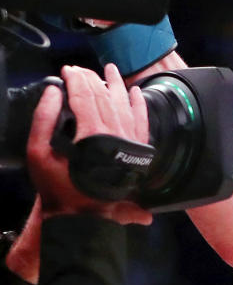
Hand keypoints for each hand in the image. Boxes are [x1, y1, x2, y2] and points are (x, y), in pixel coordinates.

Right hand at [27, 64, 152, 224]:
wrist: (81, 215)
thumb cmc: (56, 185)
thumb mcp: (39, 153)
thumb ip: (44, 120)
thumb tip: (54, 92)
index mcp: (93, 135)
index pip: (86, 96)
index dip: (75, 80)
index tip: (67, 70)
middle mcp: (117, 135)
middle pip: (105, 98)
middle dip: (92, 80)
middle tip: (81, 70)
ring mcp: (131, 142)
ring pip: (125, 105)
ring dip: (117, 85)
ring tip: (110, 69)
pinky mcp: (138, 150)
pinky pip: (142, 122)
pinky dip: (139, 105)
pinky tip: (135, 92)